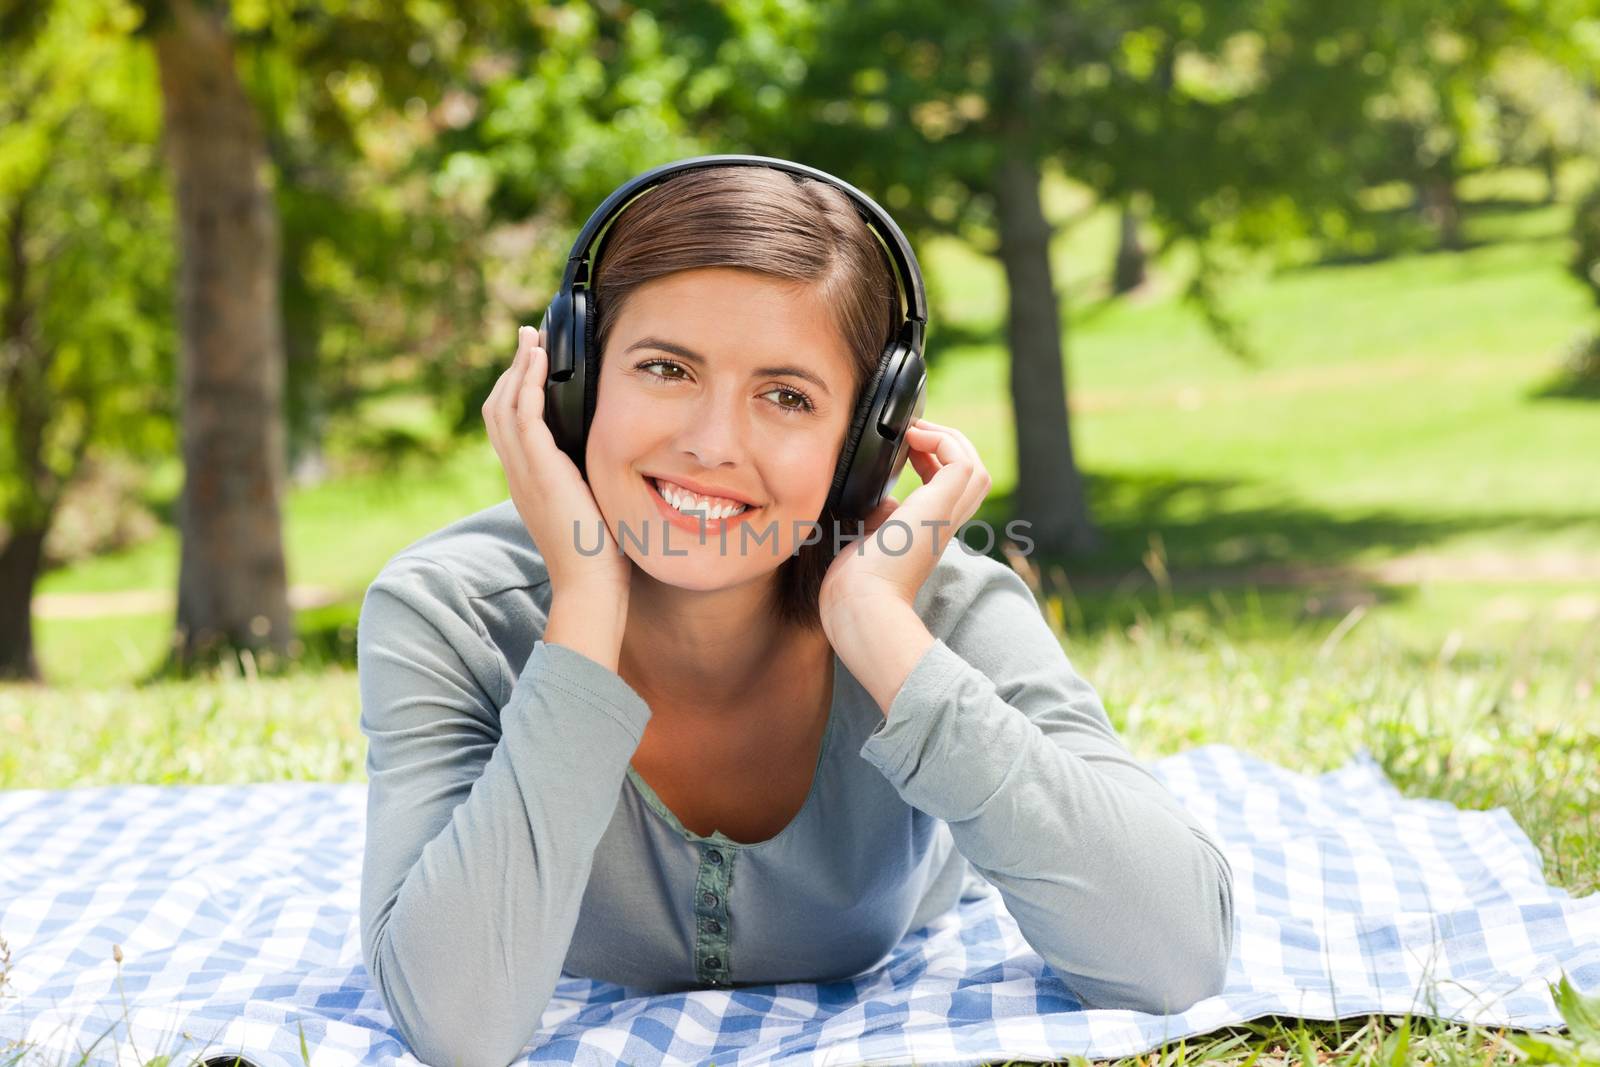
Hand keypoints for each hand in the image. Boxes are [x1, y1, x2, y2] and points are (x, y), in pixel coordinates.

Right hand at [483, 324, 630, 598]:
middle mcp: (517, 473)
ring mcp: (522, 471)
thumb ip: (586, 479)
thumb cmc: (599, 555)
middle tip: (528, 337)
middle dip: (512, 369)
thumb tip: (606, 458)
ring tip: (532, 338)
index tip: (531, 362)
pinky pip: (522, 413)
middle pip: (498, 408)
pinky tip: (539, 359)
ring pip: (504, 404)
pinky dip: (527, 381)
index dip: (515, 390)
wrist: (590, 585)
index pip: (508, 425)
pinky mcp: (537, 468)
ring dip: (518, 366)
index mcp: (527, 481)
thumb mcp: (590, 506)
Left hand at [817, 417, 991, 635]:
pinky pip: (961, 461)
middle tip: (915, 434)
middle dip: (948, 447)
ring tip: (917, 431)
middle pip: (972, 477)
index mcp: (926, 534)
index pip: (947, 491)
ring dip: (949, 440)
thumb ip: (879, 517)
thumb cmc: (854, 584)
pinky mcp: (940, 507)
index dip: (933, 462)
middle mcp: (942, 525)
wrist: (862, 604)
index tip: (906, 451)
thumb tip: (880, 496)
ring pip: (975, 468)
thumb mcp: (867, 540)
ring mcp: (945, 516)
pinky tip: (913, 439)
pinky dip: (941, 441)